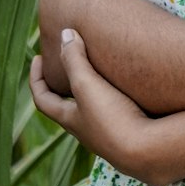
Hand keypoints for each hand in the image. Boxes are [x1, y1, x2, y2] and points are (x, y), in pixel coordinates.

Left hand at [30, 29, 163, 185]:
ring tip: (99, 69)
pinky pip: (116, 112)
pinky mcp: (131, 133)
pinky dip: (115, 97)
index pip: (43, 99)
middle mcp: (86, 130)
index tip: (38, 57)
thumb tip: (65, 33)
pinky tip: (129, 87)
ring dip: (92, 90)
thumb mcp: (87, 85)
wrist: (148, 151)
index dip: (36, 77)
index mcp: (70, 119)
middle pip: (67, 106)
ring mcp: (109, 134)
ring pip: (93, 110)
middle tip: (69, 62)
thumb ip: (74, 59)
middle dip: (65, 83)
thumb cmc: (112, 118)